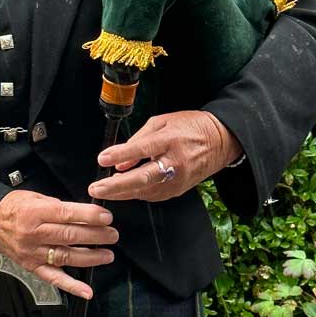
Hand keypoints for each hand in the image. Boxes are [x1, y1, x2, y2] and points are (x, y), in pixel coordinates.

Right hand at [0, 190, 117, 299]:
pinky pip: (53, 278)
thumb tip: (84, 213)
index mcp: (35, 212)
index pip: (66, 214)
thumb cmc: (13, 207)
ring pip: (66, 257)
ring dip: (90, 257)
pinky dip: (71, 286)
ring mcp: (33, 253)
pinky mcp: (32, 267)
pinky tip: (86, 290)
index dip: (89, 216)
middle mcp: (34, 234)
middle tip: (112, 234)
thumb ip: (58, 206)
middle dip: (95, 236)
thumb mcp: (35, 197)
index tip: (106, 217)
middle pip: (69, 236)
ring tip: (107, 255)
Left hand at [88, 111, 242, 202]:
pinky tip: (124, 190)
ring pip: (146, 191)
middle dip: (116, 186)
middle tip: (96, 188)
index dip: (121, 155)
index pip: (142, 149)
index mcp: (170, 139)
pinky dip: (137, 193)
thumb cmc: (190, 126)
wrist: (220, 141)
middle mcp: (175, 161)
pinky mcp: (179, 190)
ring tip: (104, 190)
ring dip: (123, 193)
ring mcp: (178, 179)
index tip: (102, 159)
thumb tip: (119, 161)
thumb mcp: (163, 121)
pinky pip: (153, 195)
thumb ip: (139, 139)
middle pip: (142, 177)